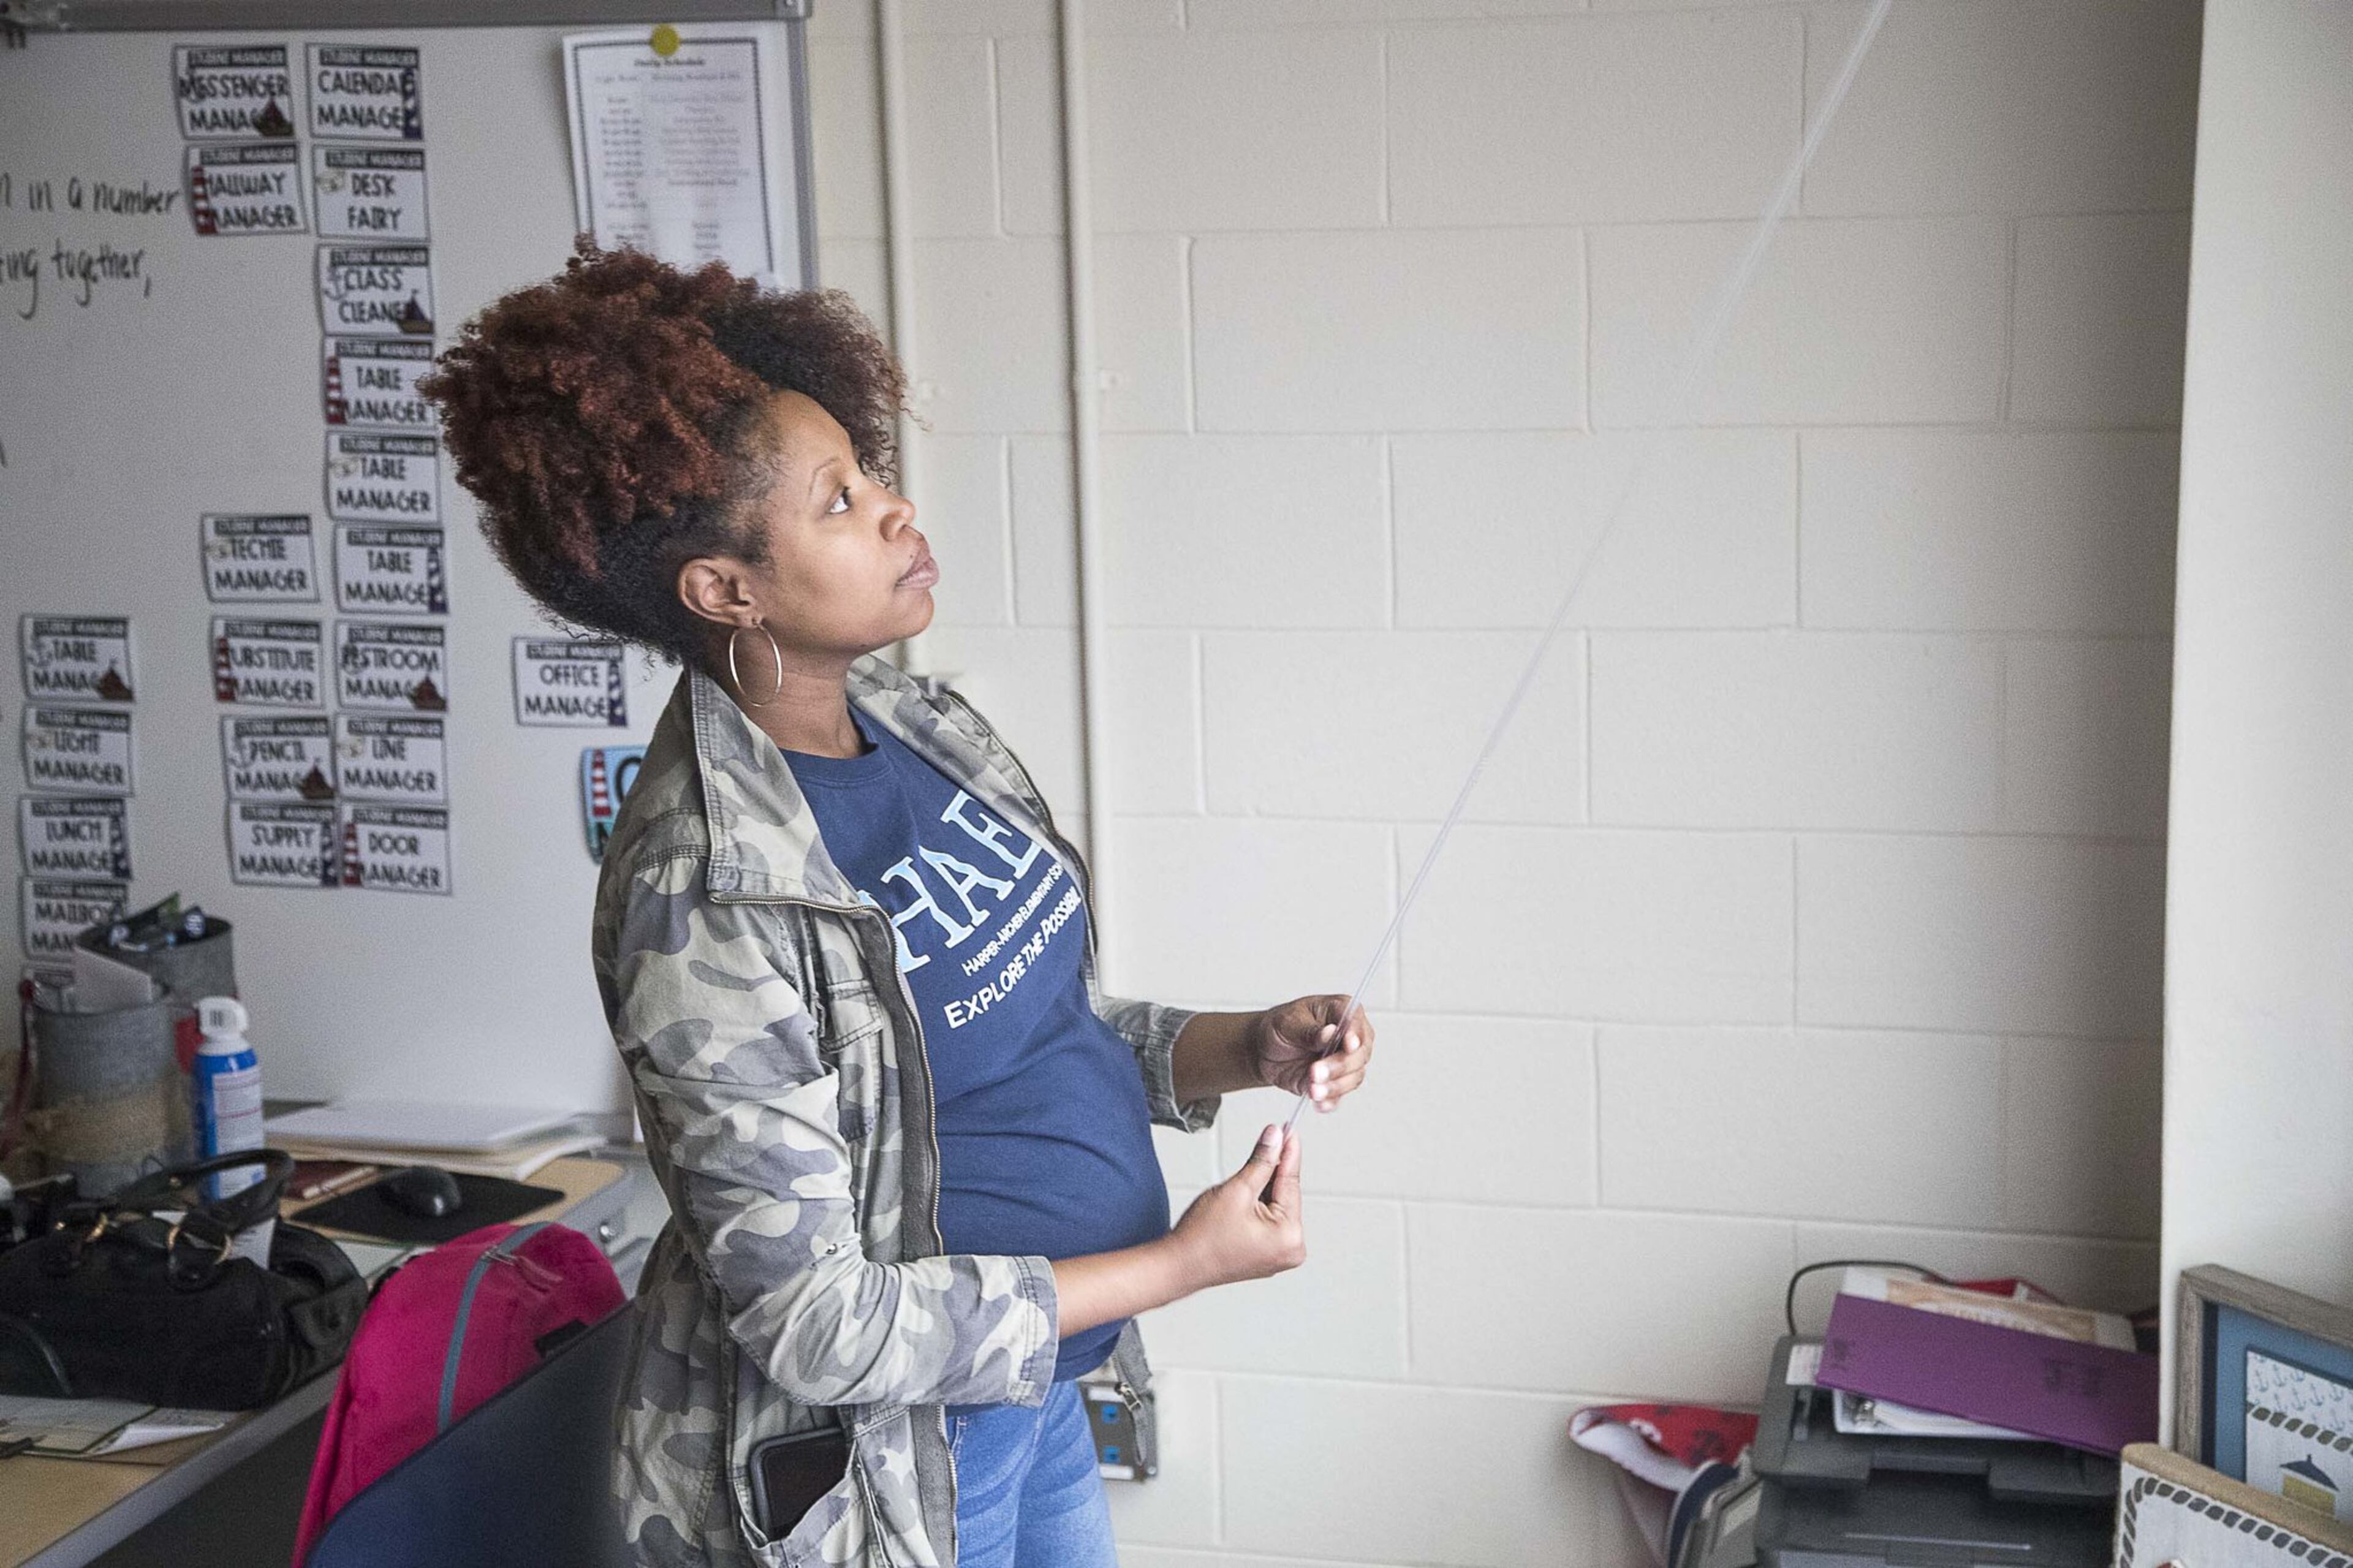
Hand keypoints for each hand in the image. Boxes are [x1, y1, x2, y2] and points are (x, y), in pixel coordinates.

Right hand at [1166, 1123, 1303, 1290]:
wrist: (1180, 1265)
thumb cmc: (1202, 1237)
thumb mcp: (1236, 1190)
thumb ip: (1261, 1161)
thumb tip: (1276, 1139)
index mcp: (1289, 1236)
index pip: (1292, 1183)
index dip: (1289, 1152)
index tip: (1289, 1131)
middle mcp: (1291, 1249)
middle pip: (1286, 1195)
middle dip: (1272, 1171)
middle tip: (1267, 1143)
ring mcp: (1279, 1254)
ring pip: (1277, 1207)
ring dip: (1263, 1188)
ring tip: (1239, 1185)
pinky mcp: (1268, 1254)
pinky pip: (1270, 1221)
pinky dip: (1259, 1205)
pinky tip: (1244, 1198)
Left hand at [1248, 995, 1375, 1113]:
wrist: (1264, 1049)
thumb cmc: (1279, 1027)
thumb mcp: (1287, 1023)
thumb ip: (1309, 1030)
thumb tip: (1329, 1032)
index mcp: (1340, 1010)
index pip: (1355, 1020)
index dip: (1355, 1034)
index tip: (1348, 1045)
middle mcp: (1349, 1036)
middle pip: (1360, 1053)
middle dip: (1340, 1066)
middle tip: (1316, 1072)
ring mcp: (1345, 1061)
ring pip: (1354, 1077)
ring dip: (1335, 1086)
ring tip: (1313, 1091)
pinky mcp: (1336, 1082)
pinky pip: (1340, 1094)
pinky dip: (1330, 1101)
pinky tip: (1318, 1103)